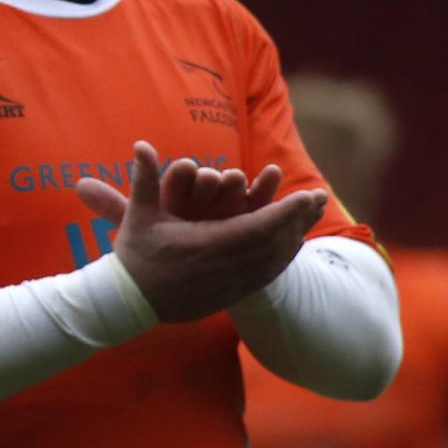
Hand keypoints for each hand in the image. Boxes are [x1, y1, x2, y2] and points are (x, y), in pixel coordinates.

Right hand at [75, 141, 325, 323]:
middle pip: (274, 243)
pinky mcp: (230, 296)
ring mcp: (230, 285)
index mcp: (206, 245)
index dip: (286, 211)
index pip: (258, 227)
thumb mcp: (137, 216)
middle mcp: (224, 267)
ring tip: (311, 217)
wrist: (128, 303)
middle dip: (299, 219)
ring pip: (274, 261)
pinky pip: (266, 275)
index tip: (306, 195)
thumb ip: (144, 180)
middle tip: (318, 199)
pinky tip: (292, 244)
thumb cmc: (134, 256)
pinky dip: (283, 258)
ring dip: (295, 237)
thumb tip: (141, 145)